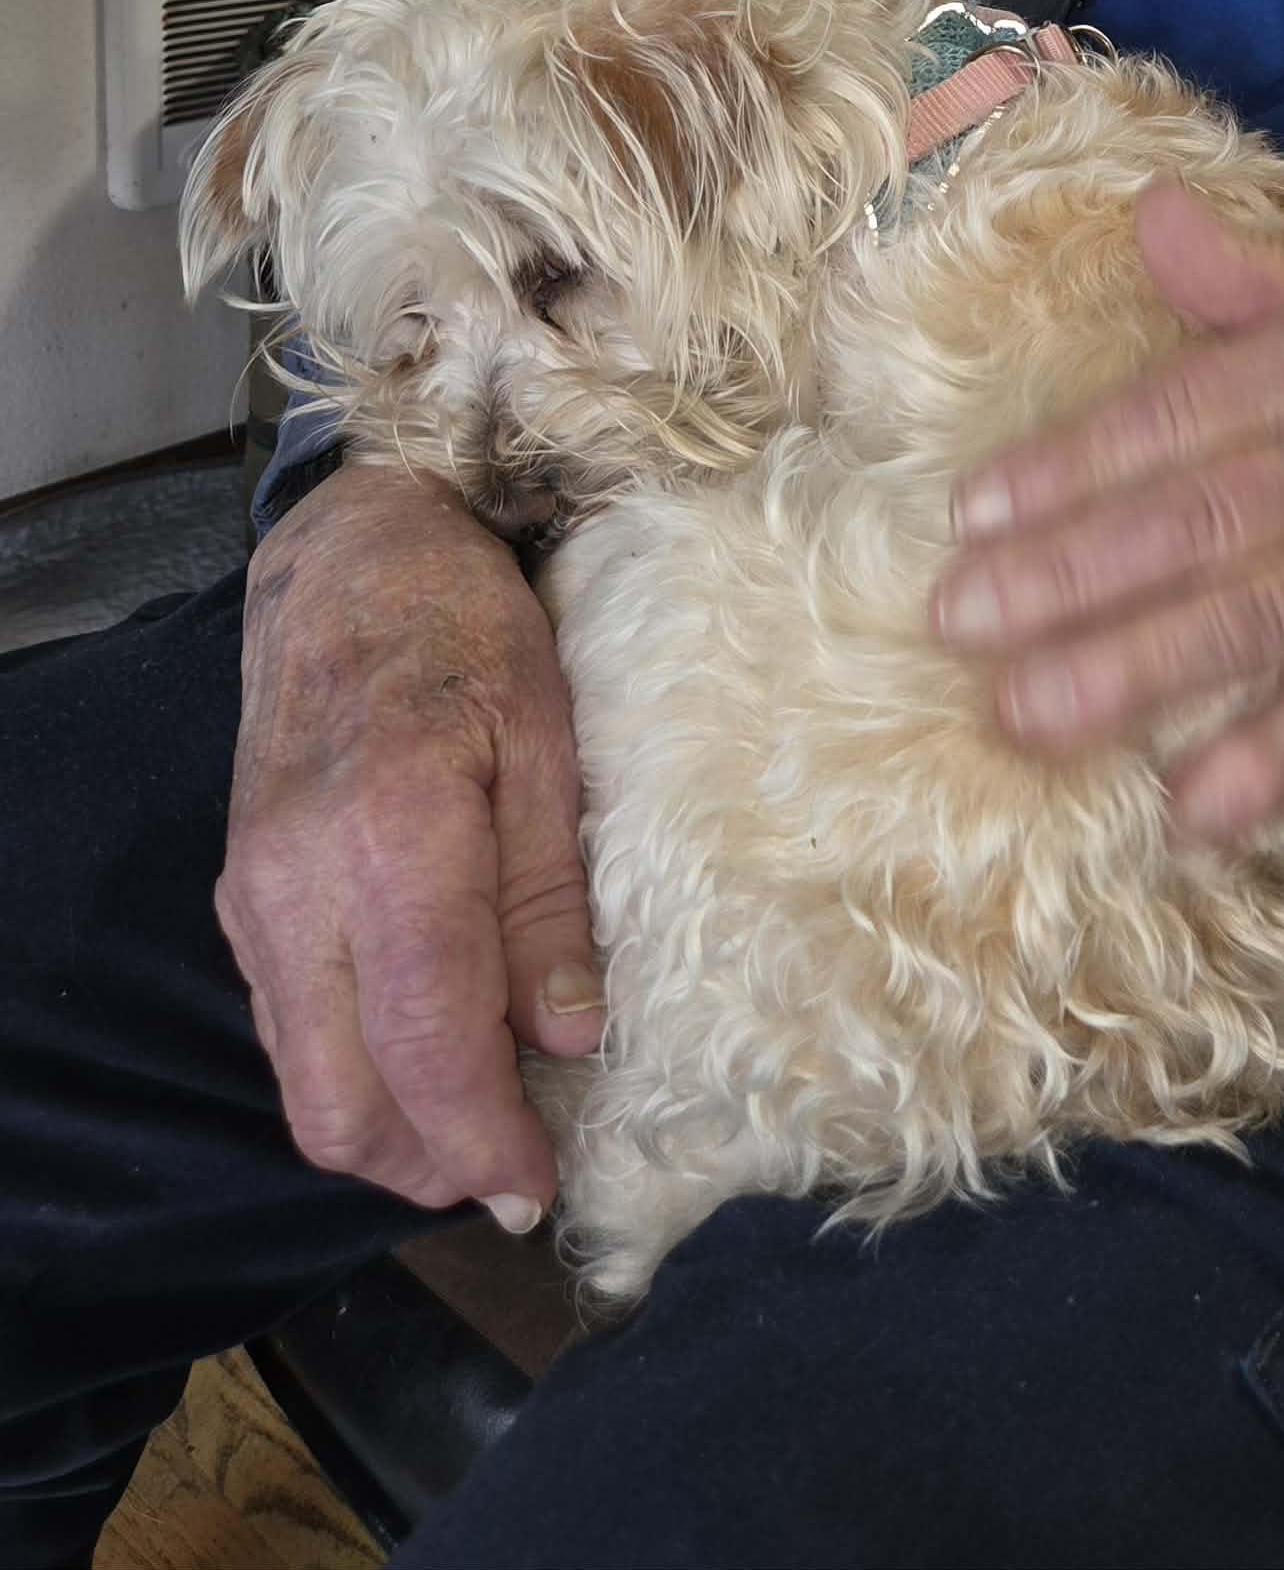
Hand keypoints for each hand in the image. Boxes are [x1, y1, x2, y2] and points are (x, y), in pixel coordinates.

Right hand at [222, 463, 604, 1228]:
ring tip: (480, 1135)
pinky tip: (421, 1064)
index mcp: (392, 841)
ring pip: (301, 1077)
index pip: (425, 1043)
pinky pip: (288, 1027)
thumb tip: (568, 1038)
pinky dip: (351, 1074)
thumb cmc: (470, 634)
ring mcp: (254, 896)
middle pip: (339, 1097)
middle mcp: (297, 888)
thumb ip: (550, 898)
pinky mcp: (243, 895)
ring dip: (387, 1133)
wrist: (349, 563)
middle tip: (513, 1177)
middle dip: (427, 1166)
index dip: (482, 1139)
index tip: (535, 1193)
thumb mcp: (549, 745)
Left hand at [932, 184, 1283, 842]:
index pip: (1175, 416)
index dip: (1068, 468)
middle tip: (956, 620)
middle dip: (1065, 576)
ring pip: (1250, 623)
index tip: (972, 516)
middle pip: (1192, 523)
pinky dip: (1273, 767)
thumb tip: (1145, 215)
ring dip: (1131, 674)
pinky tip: (1191, 813)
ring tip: (1023, 713)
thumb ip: (1256, 271)